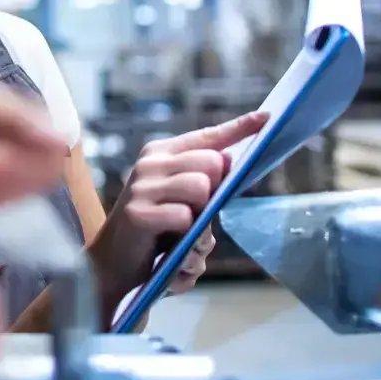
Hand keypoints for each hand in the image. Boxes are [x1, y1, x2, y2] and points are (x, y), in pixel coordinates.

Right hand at [87, 112, 266, 311]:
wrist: (113, 262)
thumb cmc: (156, 231)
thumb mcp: (182, 200)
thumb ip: (205, 182)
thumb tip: (227, 162)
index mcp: (162, 154)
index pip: (208, 136)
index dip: (240, 127)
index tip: (267, 117)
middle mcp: (150, 163)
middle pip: (211, 162)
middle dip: (215, 190)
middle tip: (197, 213)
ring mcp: (142, 186)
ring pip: (200, 187)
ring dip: (201, 217)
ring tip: (186, 234)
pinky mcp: (138, 213)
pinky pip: (184, 217)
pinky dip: (186, 236)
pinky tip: (170, 247)